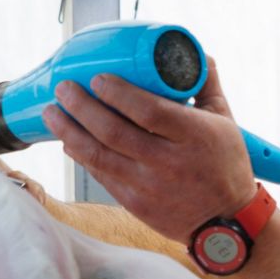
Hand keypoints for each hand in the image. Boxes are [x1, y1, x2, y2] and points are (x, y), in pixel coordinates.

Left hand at [40, 58, 255, 244]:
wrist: (227, 224)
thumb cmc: (226, 168)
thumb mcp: (226, 123)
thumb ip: (207, 85)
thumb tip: (197, 54)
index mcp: (192, 136)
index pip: (147, 110)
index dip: (117, 93)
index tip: (98, 78)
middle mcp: (168, 162)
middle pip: (114, 131)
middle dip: (81, 107)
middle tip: (64, 89)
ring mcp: (148, 186)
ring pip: (98, 155)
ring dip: (70, 131)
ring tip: (52, 113)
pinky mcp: (135, 204)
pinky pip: (100, 175)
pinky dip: (81, 156)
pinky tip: (69, 140)